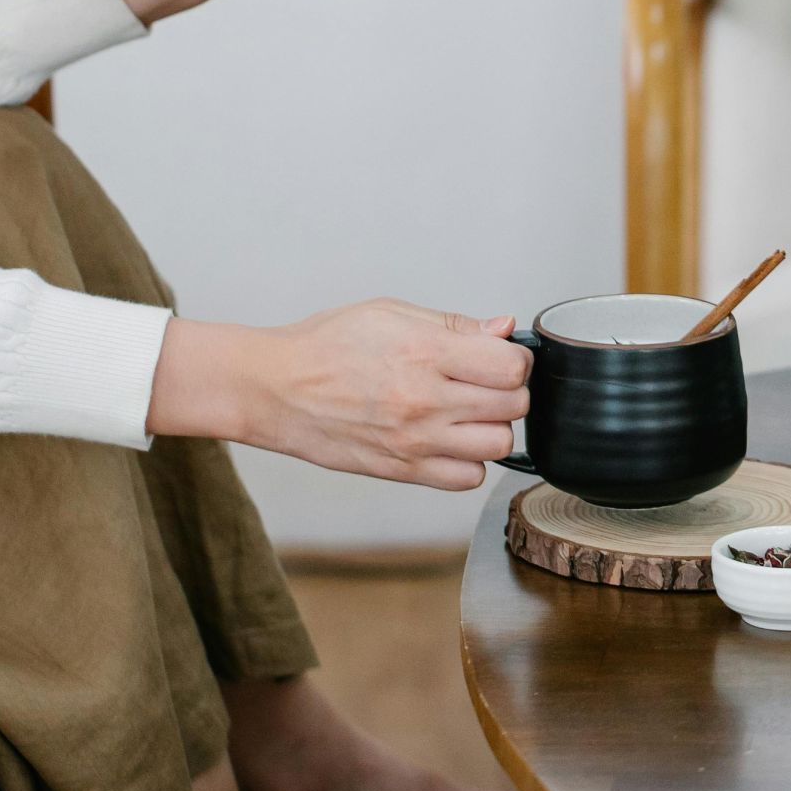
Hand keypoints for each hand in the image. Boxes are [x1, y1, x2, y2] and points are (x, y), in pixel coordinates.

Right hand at [147, 299, 532, 489]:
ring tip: (468, 412)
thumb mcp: (390, 313)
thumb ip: (453, 324)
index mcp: (424, 353)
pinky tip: (450, 439)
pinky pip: (467, 478)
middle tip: (484, 382)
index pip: (511, 367)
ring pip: (498, 445)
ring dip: (492, 427)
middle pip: (512, 406)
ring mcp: (415, 440)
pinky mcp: (403, 470)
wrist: (275, 389)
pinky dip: (469, 461)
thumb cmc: (326, 345)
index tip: (499, 357)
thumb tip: (503, 329)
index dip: (514, 359)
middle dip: (508, 391)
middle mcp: (424, 400)